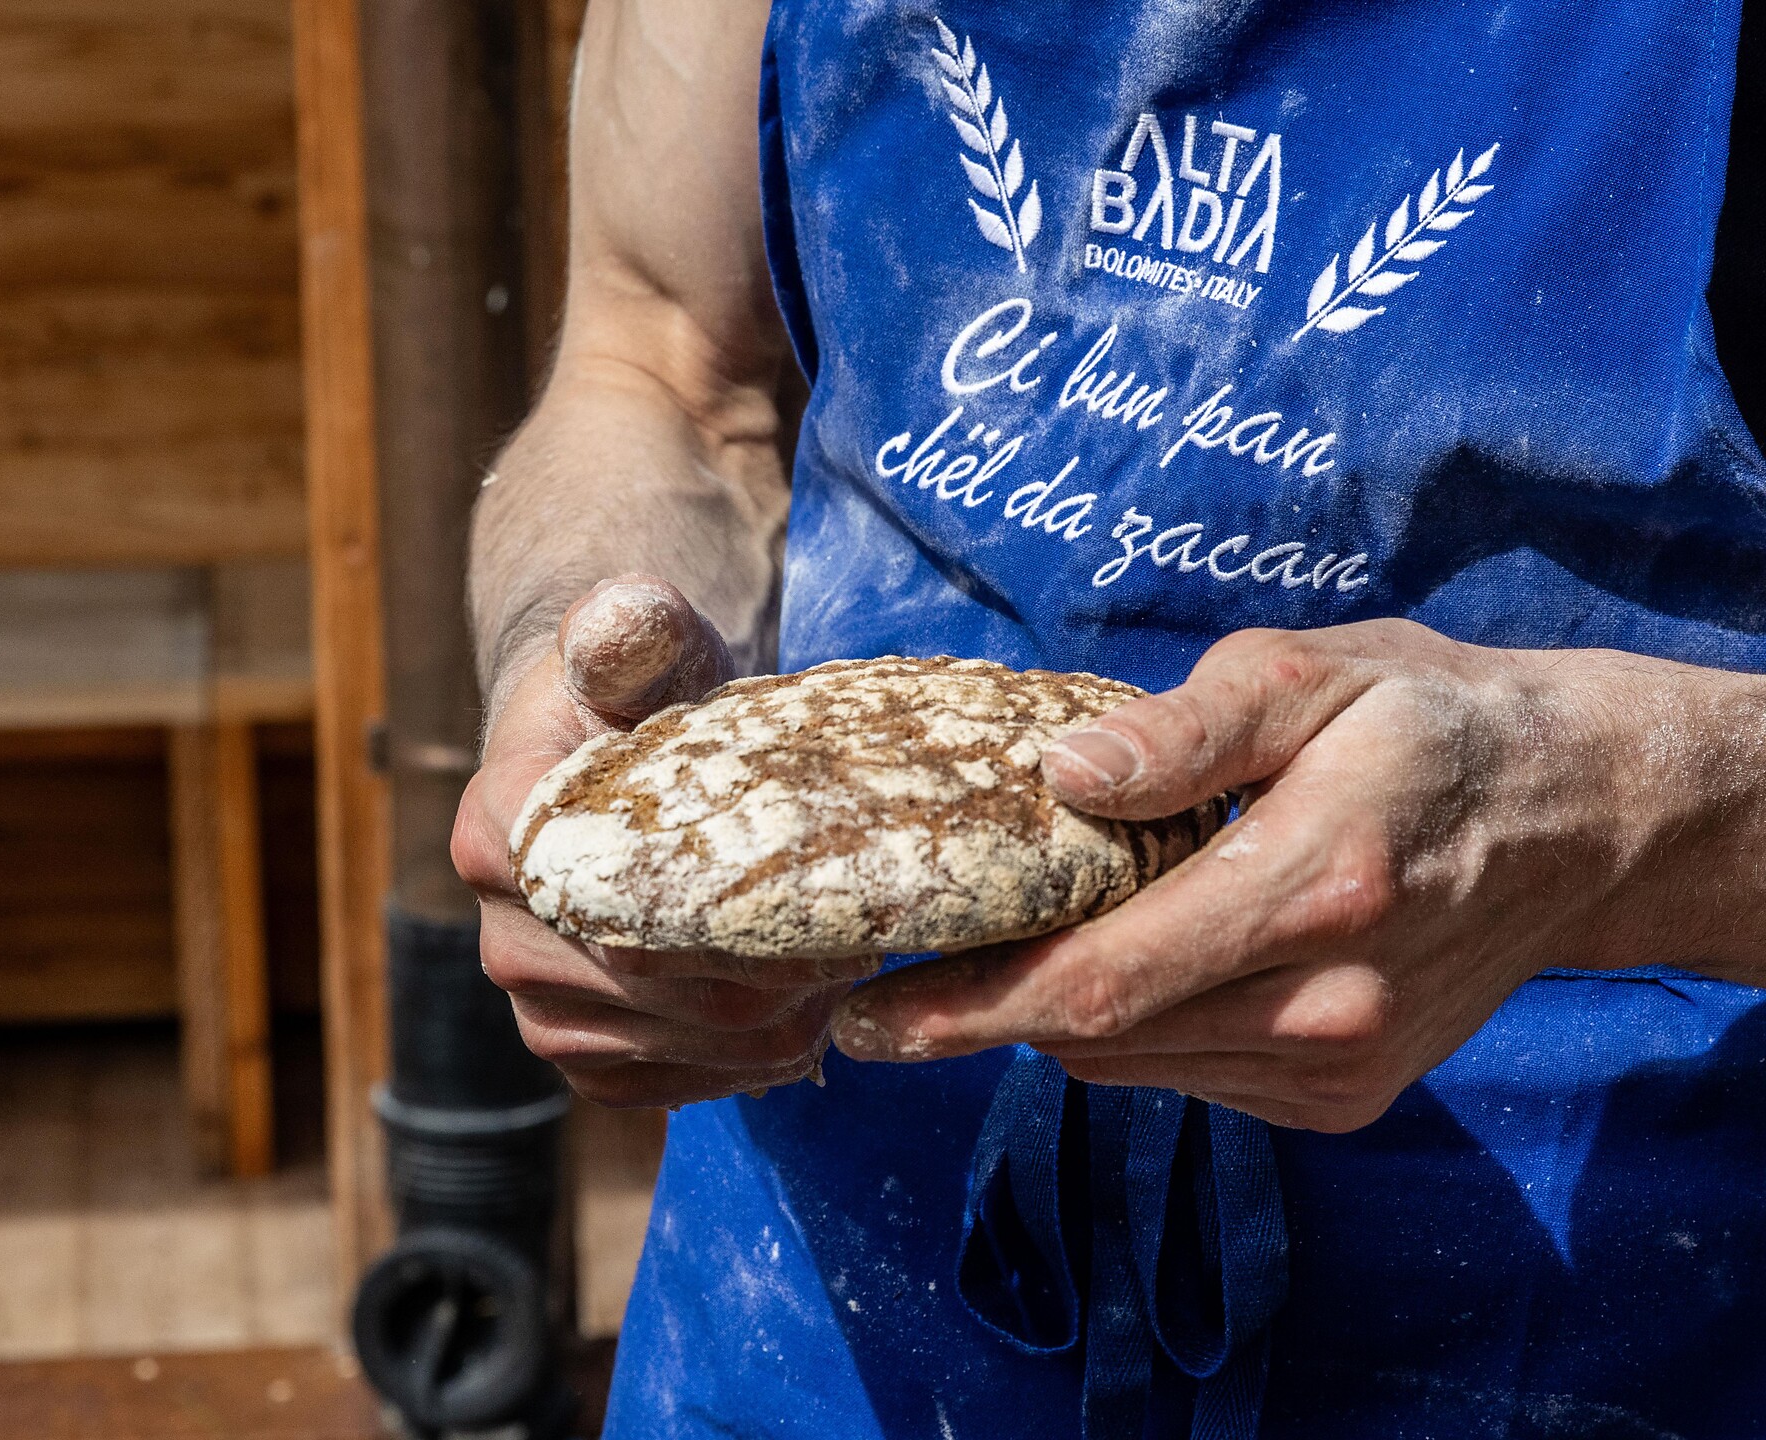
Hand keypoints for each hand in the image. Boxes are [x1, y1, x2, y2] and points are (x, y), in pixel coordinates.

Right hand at [452, 575, 868, 1107]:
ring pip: (673, 1045)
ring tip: (846, 974)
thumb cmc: (642, 697)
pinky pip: (663, 1086)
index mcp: (501, 832)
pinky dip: (743, 1064)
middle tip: (865, 941)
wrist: (611, 760)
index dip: (731, 915)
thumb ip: (634, 630)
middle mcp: (500, 932)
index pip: (619, 902)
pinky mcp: (574, 1053)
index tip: (822, 892)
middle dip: (774, 973)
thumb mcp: (645, 648)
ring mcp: (532, 1004)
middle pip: (658, 986)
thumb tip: (619, 615)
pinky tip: (801, 1019)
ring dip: (773, 1023)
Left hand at [830, 619, 1736, 1131]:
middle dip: (981, 1013)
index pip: (1103, 985)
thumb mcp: (1312, 675)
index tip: (864, 1013)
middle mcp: (1328, 1006)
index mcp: (1314, 889)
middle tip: (884, 976)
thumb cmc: (1429, 722)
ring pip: (1136, 1066)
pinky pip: (1187, 1074)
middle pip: (1101, 1040)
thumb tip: (1060, 775)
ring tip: (993, 953)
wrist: (1577, 819)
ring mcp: (1341, 1067)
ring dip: (1052, 1018)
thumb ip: (1184, 730)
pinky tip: (1128, 957)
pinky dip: (1130, 1029)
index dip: (968, 1009)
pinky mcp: (1345, 1097)